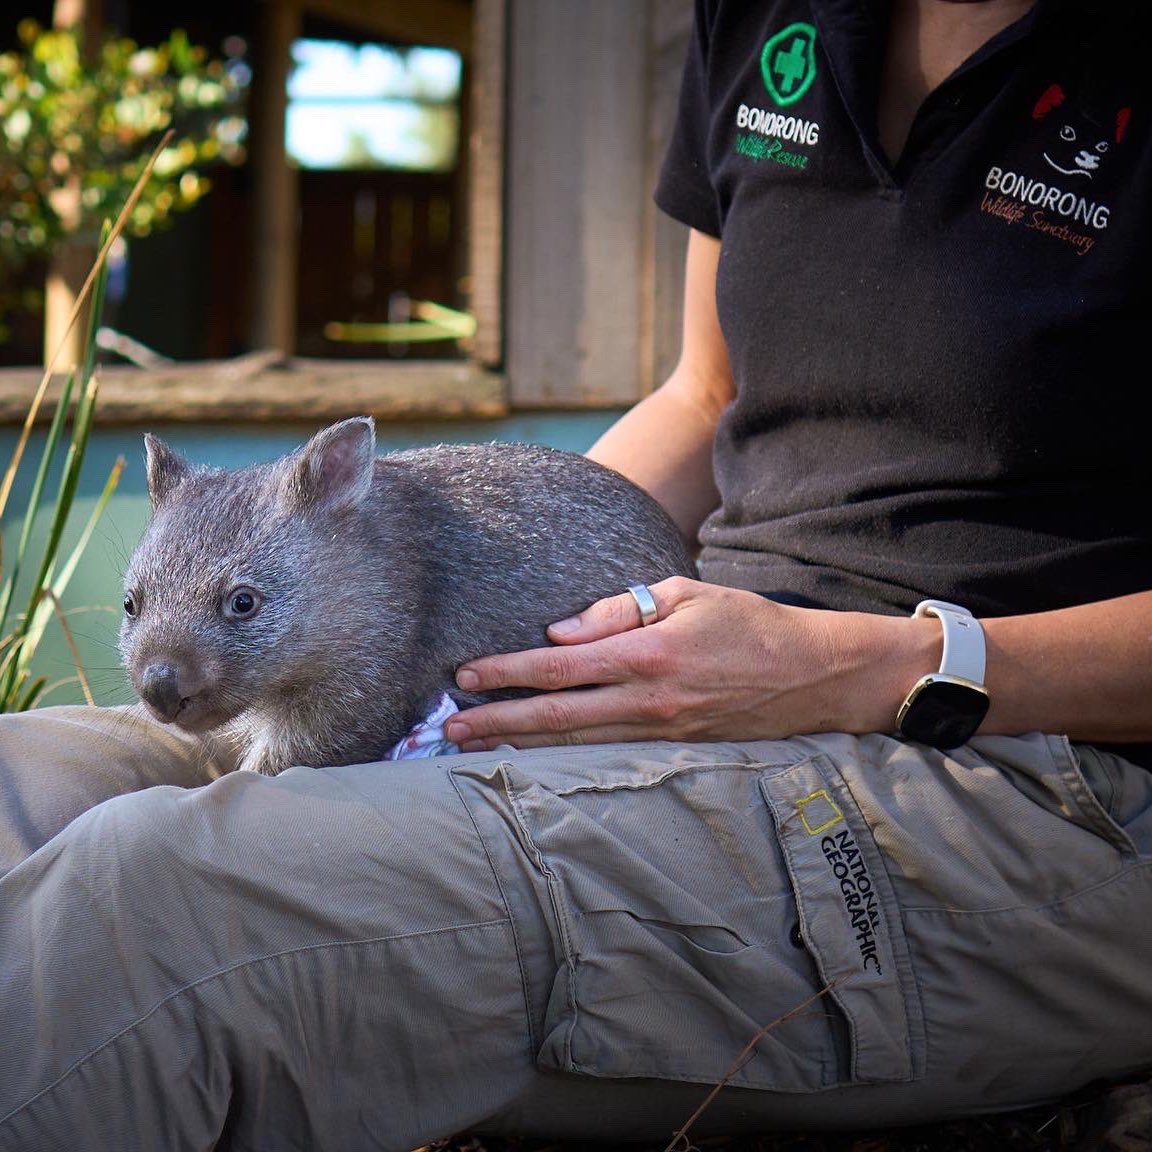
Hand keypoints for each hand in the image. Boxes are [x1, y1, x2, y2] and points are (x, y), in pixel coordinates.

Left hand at [444, 576, 907, 750]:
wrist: (814, 675)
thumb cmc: (748, 623)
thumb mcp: (687, 594)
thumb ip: (620, 609)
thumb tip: (560, 631)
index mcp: (648, 653)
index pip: (560, 666)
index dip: (507, 671)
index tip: (465, 675)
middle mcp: (648, 700)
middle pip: (555, 715)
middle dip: (498, 721)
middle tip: (448, 729)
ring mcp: (661, 733)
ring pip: (575, 744)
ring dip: (521, 745)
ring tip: (475, 748)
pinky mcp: (674, 751)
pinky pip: (606, 754)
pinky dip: (564, 756)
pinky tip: (535, 757)